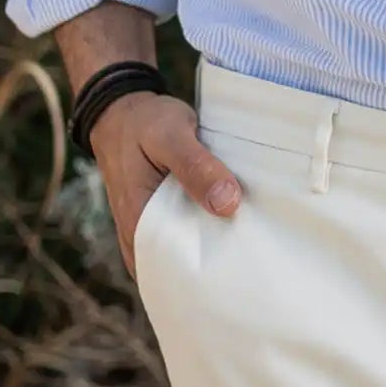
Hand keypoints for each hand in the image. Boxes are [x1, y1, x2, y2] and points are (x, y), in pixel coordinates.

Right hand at [89, 91, 241, 279]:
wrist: (122, 111)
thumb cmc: (144, 123)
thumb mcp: (170, 136)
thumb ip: (196, 168)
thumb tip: (228, 204)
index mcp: (140, 226)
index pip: (179, 271)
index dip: (212, 275)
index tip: (249, 271)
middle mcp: (143, 237)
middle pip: (187, 266)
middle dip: (221, 265)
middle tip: (263, 258)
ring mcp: (154, 228)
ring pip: (191, 250)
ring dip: (219, 245)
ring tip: (258, 242)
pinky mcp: (166, 215)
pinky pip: (191, 231)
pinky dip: (212, 227)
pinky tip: (240, 221)